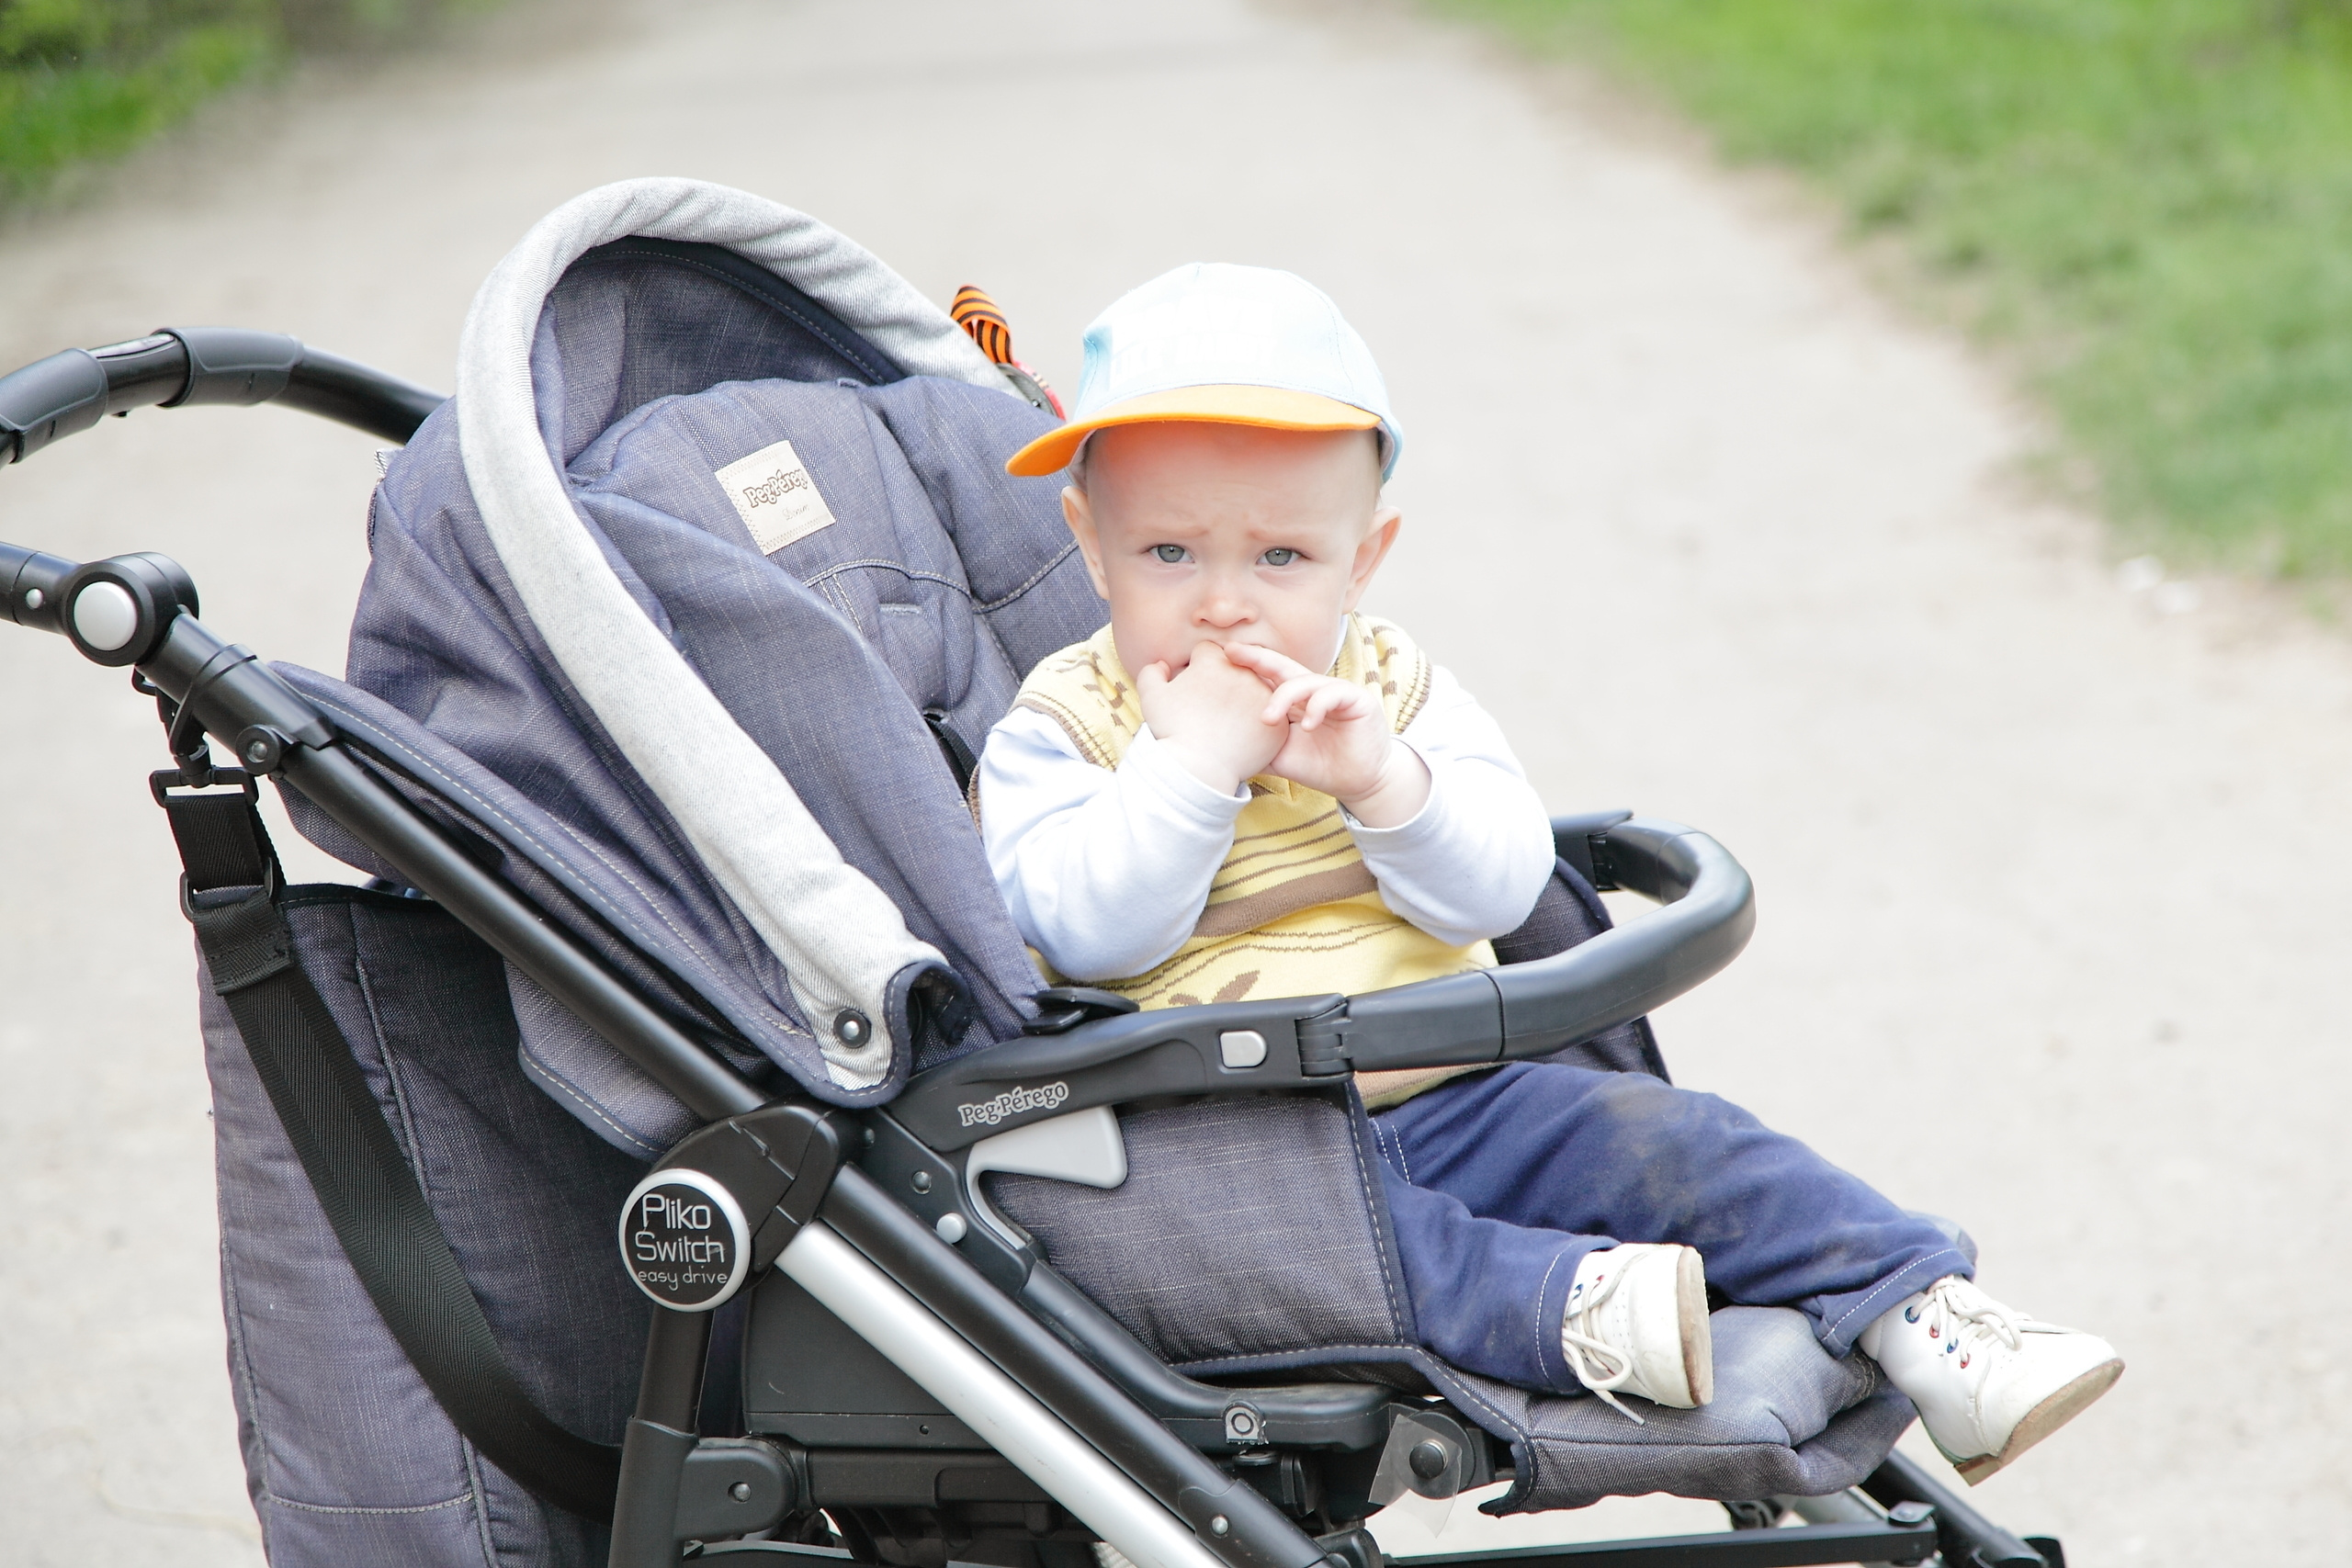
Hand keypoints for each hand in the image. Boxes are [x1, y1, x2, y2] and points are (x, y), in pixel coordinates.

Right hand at [1136, 641, 1286, 794]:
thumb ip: (1152, 672)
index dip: (1197, 667)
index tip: (1193, 687)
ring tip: (1226, 723)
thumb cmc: (1173, 731)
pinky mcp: (1277, 722)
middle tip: (1211, 706)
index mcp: (1214, 660)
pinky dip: (1257, 724)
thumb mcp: (1151, 697)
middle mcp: (1243, 672)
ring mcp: (1264, 696)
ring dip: (1243, 699)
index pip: (1207, 652)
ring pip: (1255, 689)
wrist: (1199, 768)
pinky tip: (1240, 736)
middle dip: (1223, 679)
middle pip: (1234, 667)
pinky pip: (1269, 716)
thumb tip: (1162, 665)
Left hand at [1222, 644, 1431, 826]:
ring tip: (1269, 719)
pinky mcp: (1358, 700)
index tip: (1222, 654)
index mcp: (1295, 700)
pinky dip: (1317, 707)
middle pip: (1284, 667)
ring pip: (1306, 681)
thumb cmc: (1319, 766)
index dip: (1249, 664)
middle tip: (1235, 655)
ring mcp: (1336, 692)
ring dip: (1284, 697)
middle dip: (1259, 658)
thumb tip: (1215, 747)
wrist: (1358, 783)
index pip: (1270, 676)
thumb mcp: (1279, 755)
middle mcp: (1314, 691)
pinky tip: (1308, 726)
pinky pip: (1333, 694)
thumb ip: (1256, 745)